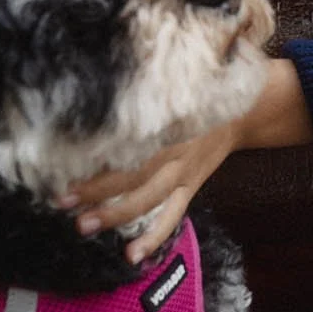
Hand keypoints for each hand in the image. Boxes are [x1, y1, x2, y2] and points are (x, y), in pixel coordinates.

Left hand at [62, 59, 312, 262]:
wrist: (251, 105)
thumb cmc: (205, 84)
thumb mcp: (181, 73)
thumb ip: (149, 76)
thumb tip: (102, 56)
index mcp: (171, 121)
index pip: (131, 145)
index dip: (98, 158)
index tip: (64, 164)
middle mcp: (177, 150)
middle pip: (134, 176)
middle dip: (97, 191)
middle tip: (61, 201)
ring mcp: (184, 172)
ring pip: (150, 200)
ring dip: (117, 216)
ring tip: (84, 227)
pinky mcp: (190, 185)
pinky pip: (173, 215)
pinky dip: (155, 236)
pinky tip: (133, 255)